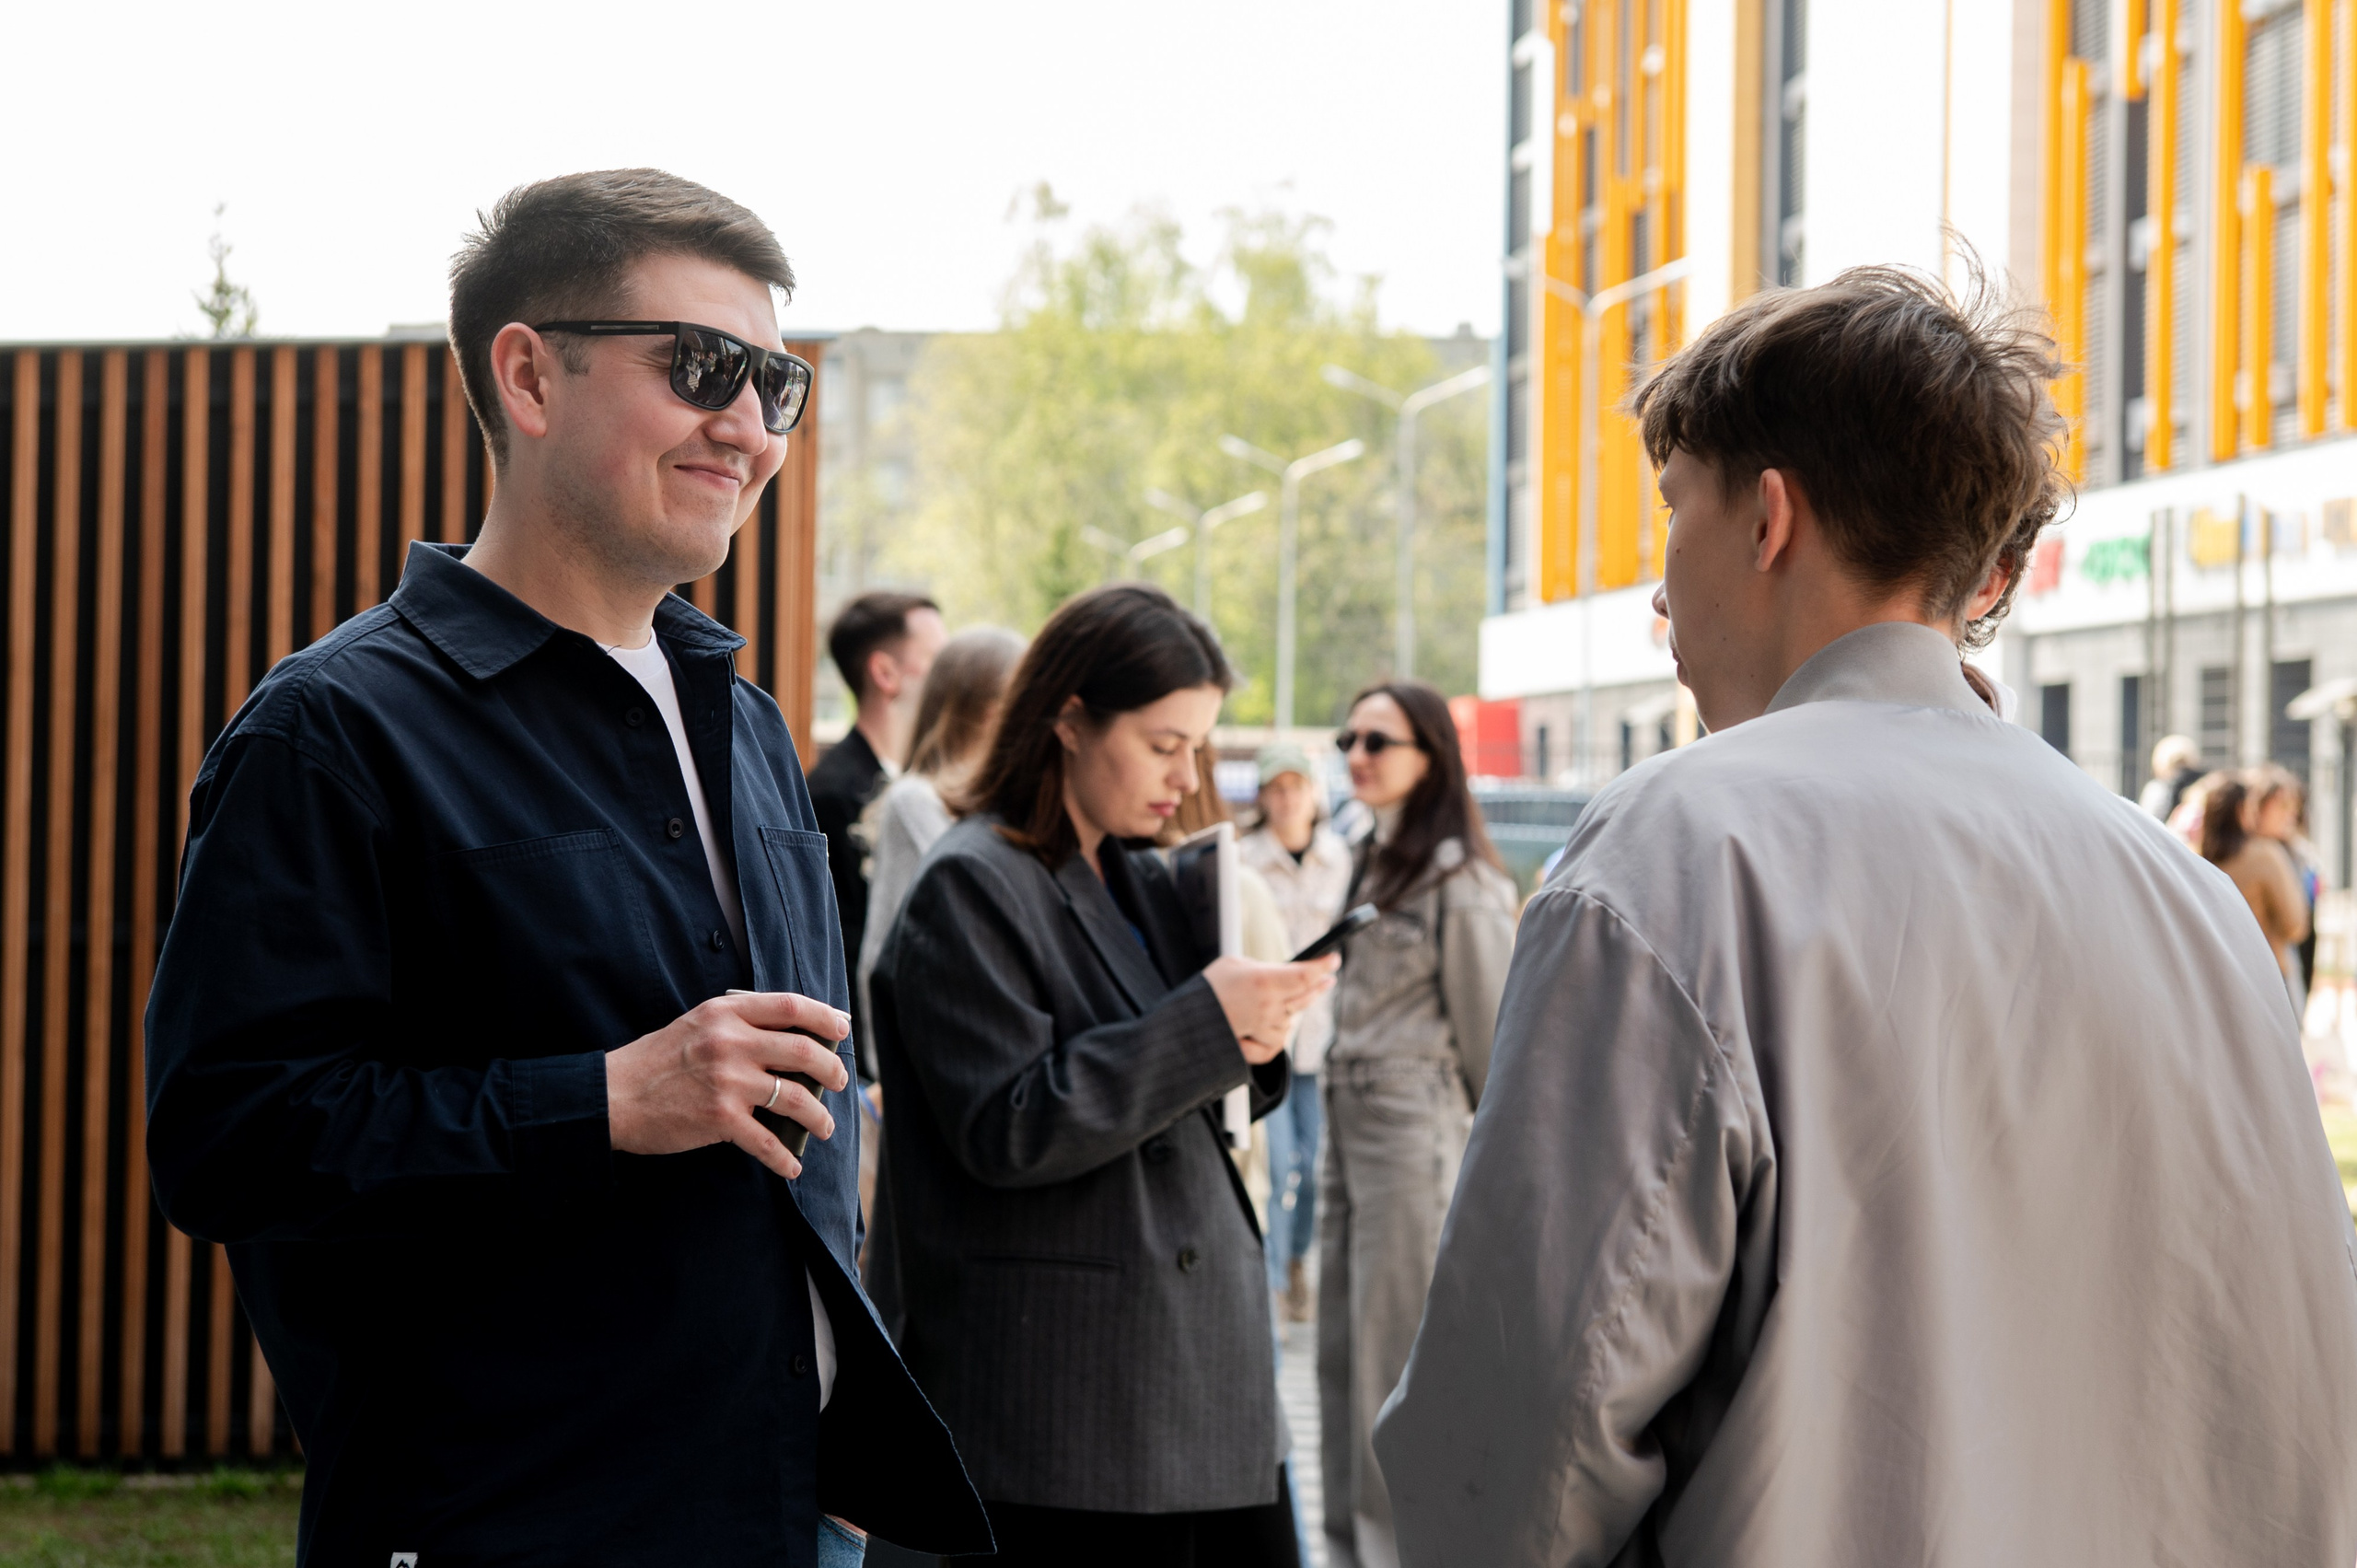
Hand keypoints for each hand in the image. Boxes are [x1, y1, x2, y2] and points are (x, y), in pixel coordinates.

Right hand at [606, 992, 851, 1179]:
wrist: (614, 1096)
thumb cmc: (657, 1061)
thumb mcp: (698, 1024)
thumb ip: (739, 1024)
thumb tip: (792, 1037)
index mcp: (726, 1013)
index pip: (791, 1006)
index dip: (825, 1017)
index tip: (842, 1030)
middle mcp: (731, 1042)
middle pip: (804, 1051)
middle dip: (833, 1070)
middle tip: (840, 1082)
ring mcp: (727, 1081)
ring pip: (796, 1097)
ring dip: (819, 1116)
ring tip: (824, 1127)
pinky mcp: (720, 1118)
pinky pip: (768, 1142)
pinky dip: (785, 1159)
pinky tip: (793, 1167)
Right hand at [1205, 954, 1338, 1065]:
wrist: (1186, 1027)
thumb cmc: (1206, 992)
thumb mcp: (1232, 965)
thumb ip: (1260, 969)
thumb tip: (1277, 975)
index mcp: (1263, 981)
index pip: (1304, 974)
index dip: (1323, 966)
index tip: (1333, 959)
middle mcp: (1269, 1007)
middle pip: (1306, 996)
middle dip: (1318, 985)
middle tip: (1326, 978)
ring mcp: (1266, 1029)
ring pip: (1291, 1020)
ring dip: (1286, 1012)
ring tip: (1267, 1006)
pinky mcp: (1260, 1049)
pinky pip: (1277, 1041)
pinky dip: (1271, 1035)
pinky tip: (1256, 1030)